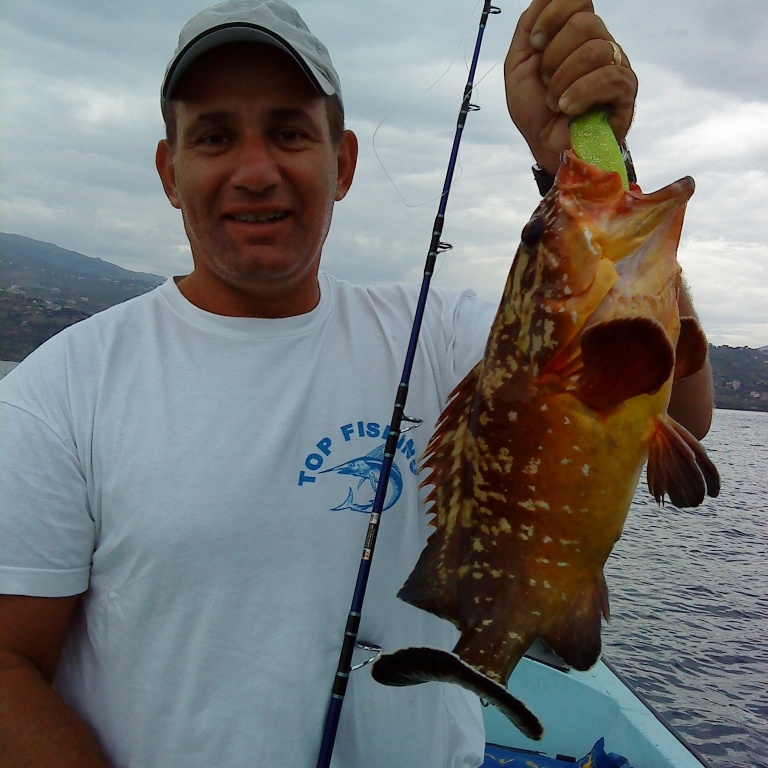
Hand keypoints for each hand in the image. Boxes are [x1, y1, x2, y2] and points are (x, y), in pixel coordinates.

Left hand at [504, 0, 637, 173]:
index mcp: (577, 34)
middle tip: (546, 80)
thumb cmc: (535, 110)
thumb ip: (529, 26)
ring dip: (563, 80)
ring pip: (595, 50)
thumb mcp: (519, 64)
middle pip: (585, 22)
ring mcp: (616, 66)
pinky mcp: (625, 92)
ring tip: (555, 101)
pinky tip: (567, 109)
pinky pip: (608, 78)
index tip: (535, 43)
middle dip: (553, 56)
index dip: (553, 15)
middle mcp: (601, 44)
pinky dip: (579, 94)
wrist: (545, 148)